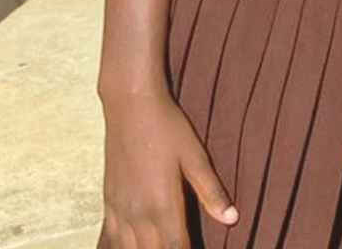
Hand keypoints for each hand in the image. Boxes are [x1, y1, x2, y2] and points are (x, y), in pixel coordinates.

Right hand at [99, 90, 234, 248]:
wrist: (130, 106)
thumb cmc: (167, 128)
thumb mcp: (195, 157)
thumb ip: (212, 192)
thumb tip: (233, 219)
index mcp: (163, 204)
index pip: (177, 248)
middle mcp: (138, 213)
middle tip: (183, 248)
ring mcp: (119, 209)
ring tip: (161, 248)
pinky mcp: (108, 202)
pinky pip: (111, 237)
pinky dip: (122, 247)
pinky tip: (132, 247)